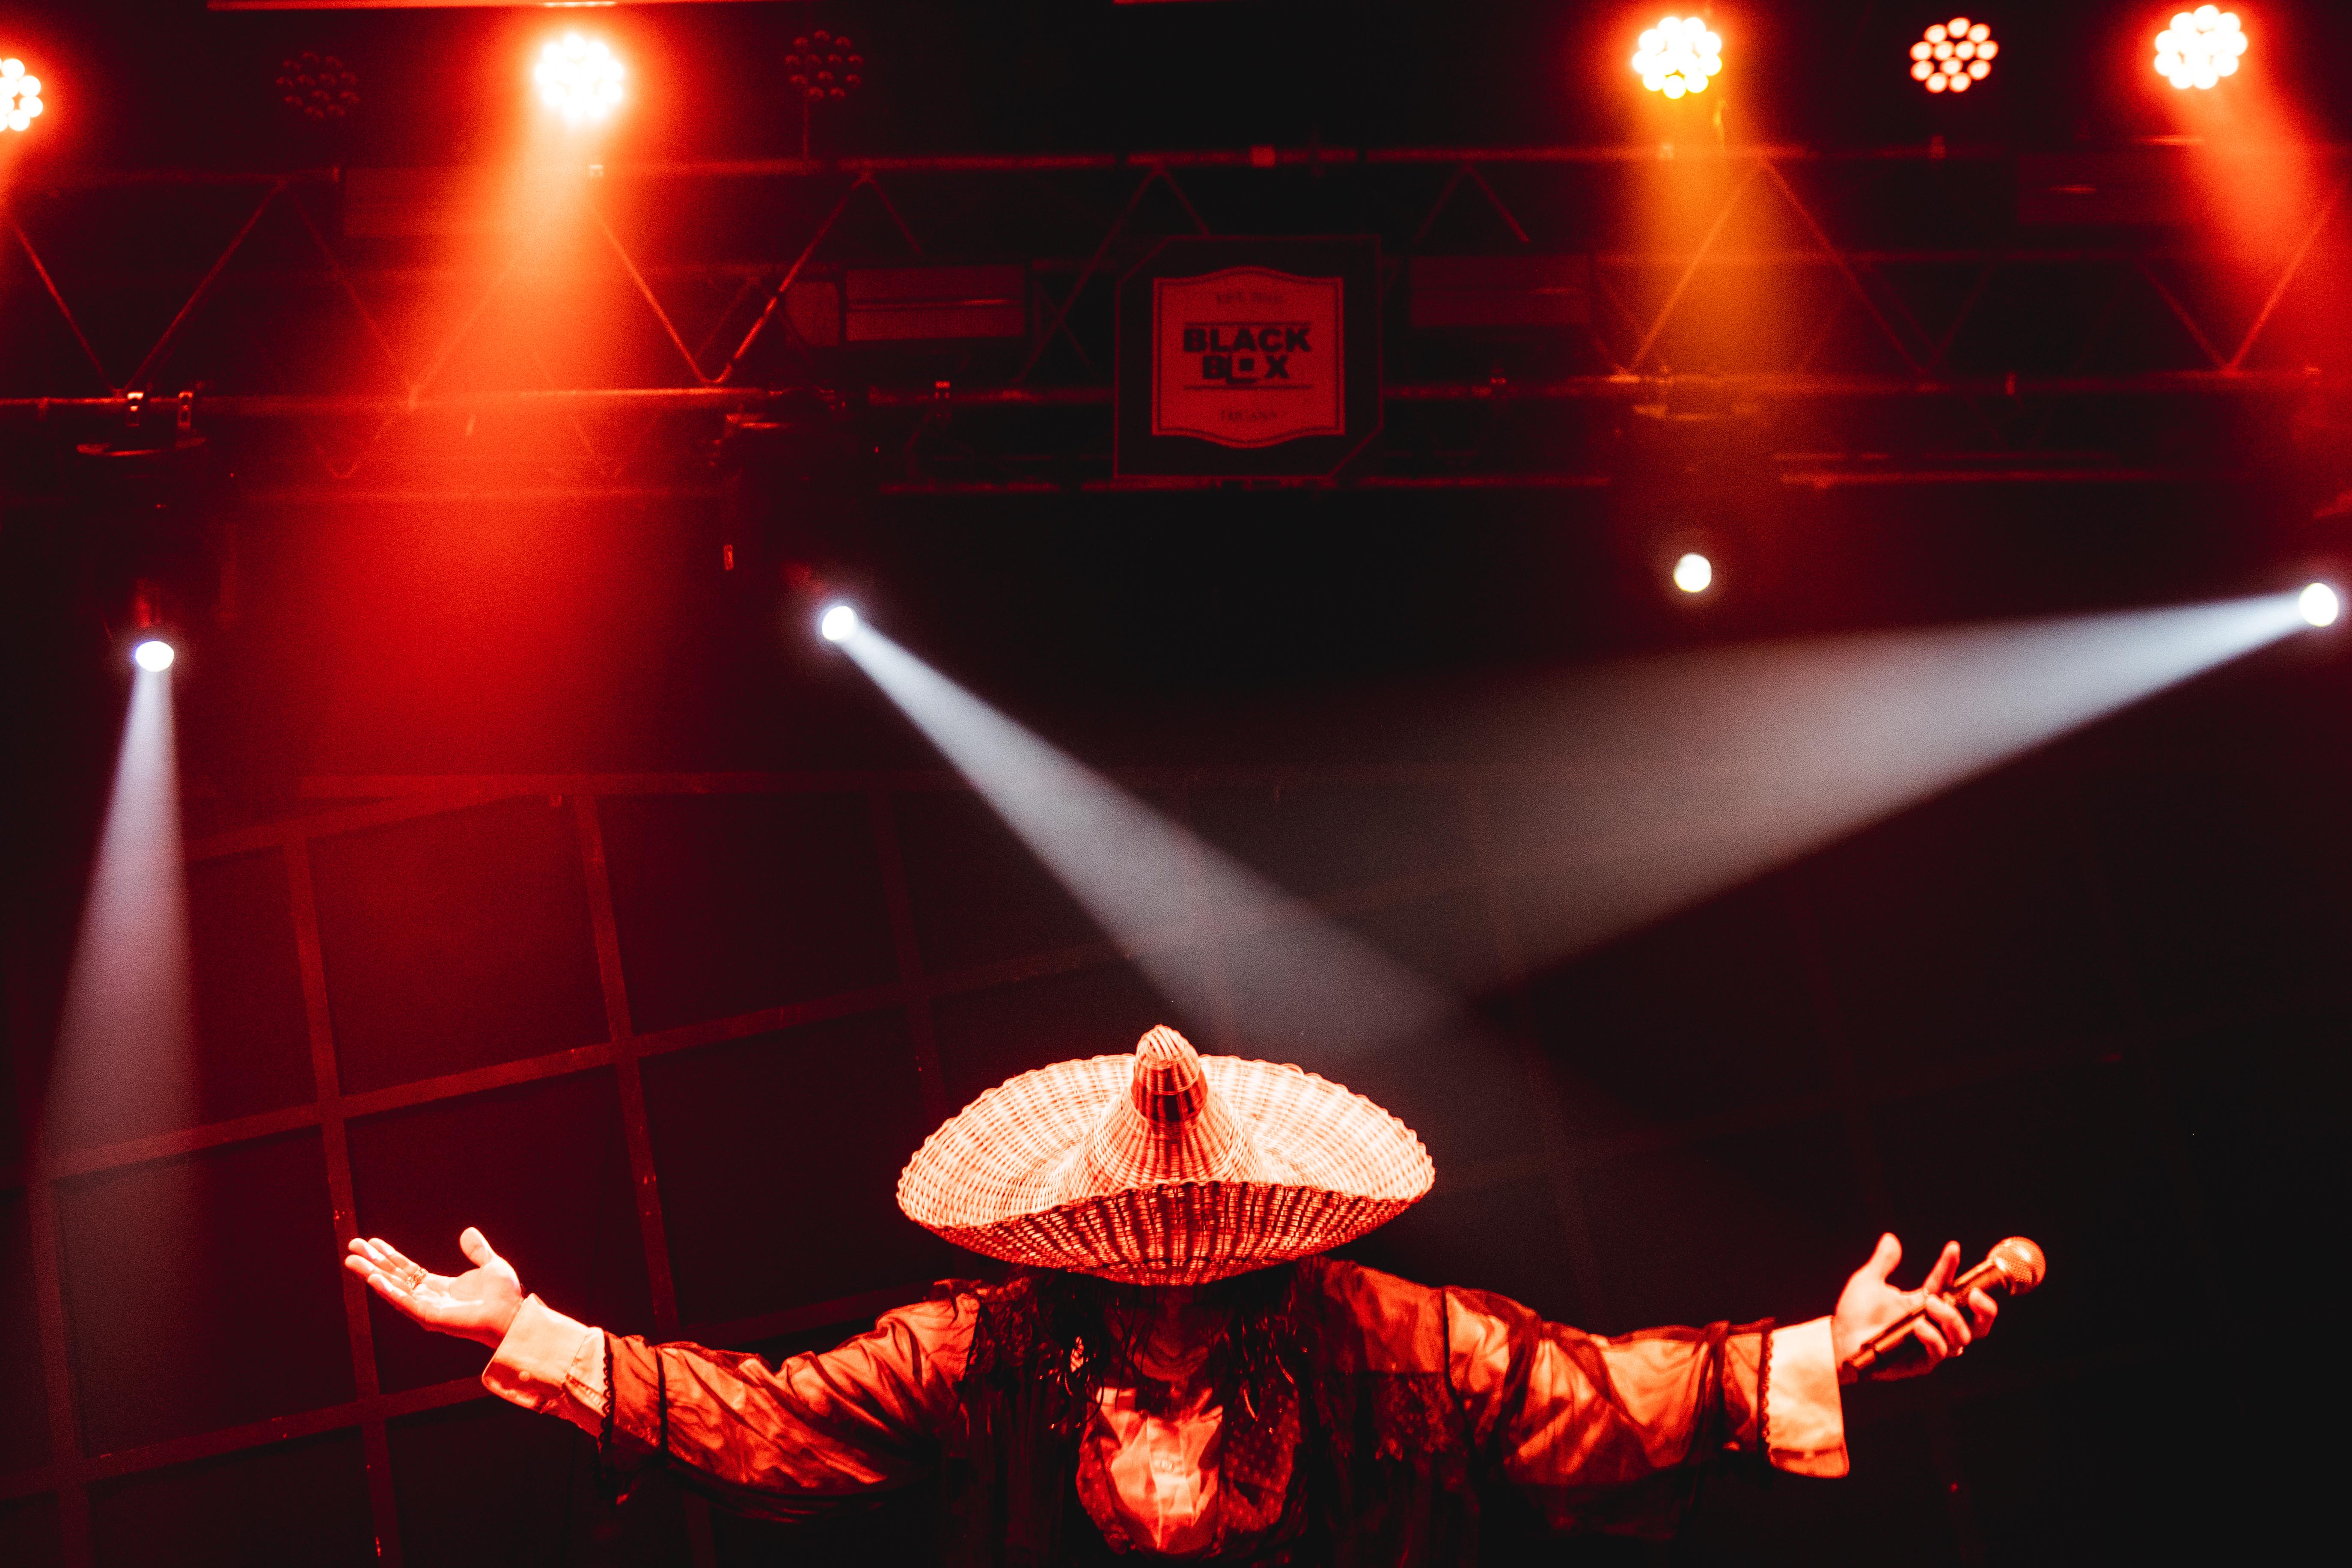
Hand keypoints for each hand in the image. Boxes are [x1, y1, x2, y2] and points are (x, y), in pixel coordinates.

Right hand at [343, 1228, 523, 1348]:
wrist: (513, 1314)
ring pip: (394, 1289)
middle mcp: (429, 1297)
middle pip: (394, 1277)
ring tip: (353, 1262)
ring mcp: (428, 1308)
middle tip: (352, 1247)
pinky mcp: (431, 1317)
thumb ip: (477, 1250)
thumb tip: (467, 1232)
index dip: (389, 1256)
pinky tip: (375, 1279)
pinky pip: (405, 1303)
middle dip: (372, 1263)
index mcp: (439, 1286)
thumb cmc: (504, 1296)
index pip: (407, 1269)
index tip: (372, 1243)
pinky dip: (389, 1291)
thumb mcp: (490, 1264)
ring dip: (373, 1275)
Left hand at [1832, 1233, 1998, 1382]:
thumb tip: (1890, 1238)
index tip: (1952, 1247)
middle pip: (1977, 1323)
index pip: (1949, 1284)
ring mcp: (1930, 1344)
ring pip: (1963, 1337)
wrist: (1839, 1340)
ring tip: (1931, 1303)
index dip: (1953, 1266)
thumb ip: (1882, 1261)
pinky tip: (1920, 1327)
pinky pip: (1939, 1352)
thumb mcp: (1868, 1281)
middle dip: (1985, 1309)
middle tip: (1975, 1294)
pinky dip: (1934, 1338)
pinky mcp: (1922, 1362)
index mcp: (1925, 1304)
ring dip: (1952, 1318)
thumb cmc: (1854, 1314)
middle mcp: (1934, 1325)